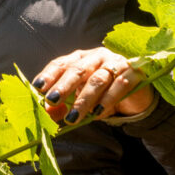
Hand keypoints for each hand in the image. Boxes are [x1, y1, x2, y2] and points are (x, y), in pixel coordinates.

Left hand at [31, 48, 153, 124]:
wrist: (136, 96)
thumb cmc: (102, 95)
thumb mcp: (80, 100)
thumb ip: (63, 105)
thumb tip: (46, 113)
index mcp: (81, 58)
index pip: (62, 63)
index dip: (49, 75)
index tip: (38, 87)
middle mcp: (97, 56)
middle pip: (78, 69)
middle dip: (63, 86)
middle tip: (51, 100)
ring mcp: (115, 62)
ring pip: (97, 79)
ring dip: (83, 100)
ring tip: (72, 118)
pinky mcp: (132, 73)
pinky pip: (118, 86)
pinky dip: (106, 100)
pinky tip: (97, 113)